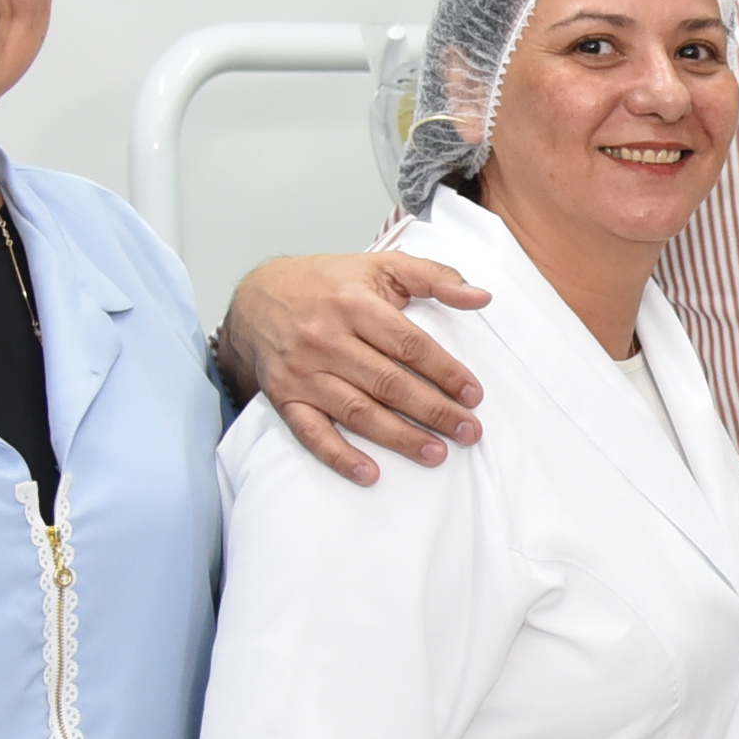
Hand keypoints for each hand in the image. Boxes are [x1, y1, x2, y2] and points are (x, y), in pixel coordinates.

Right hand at [220, 251, 491, 483]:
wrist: (257, 298)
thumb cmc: (328, 283)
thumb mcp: (381, 265)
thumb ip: (433, 276)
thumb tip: (481, 296)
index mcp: (354, 303)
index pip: (409, 344)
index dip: (445, 371)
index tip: (473, 395)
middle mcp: (326, 338)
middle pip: (388, 383)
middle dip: (433, 411)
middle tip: (467, 432)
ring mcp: (303, 371)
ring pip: (358, 411)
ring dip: (399, 438)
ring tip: (436, 454)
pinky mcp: (285, 397)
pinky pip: (312, 432)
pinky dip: (339, 456)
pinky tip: (369, 473)